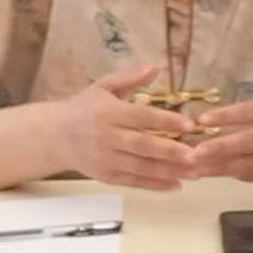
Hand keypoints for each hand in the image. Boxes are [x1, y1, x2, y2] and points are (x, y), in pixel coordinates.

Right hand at [49, 64, 196, 191]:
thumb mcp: (103, 86)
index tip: (189, 124)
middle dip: (171, 151)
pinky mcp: (106, 176)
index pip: (141, 117)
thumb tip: (156, 67)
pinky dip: (155, 185)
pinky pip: (133, 182)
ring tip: (195, 172)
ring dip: (169, 171)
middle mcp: (107, 137)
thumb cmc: (84, 107)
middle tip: (197, 154)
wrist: (55, 136)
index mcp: (109, 112)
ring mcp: (106, 159)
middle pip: (143, 145)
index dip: (166, 120)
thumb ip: (130, 78)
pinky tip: (176, 184)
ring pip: (141, 167)